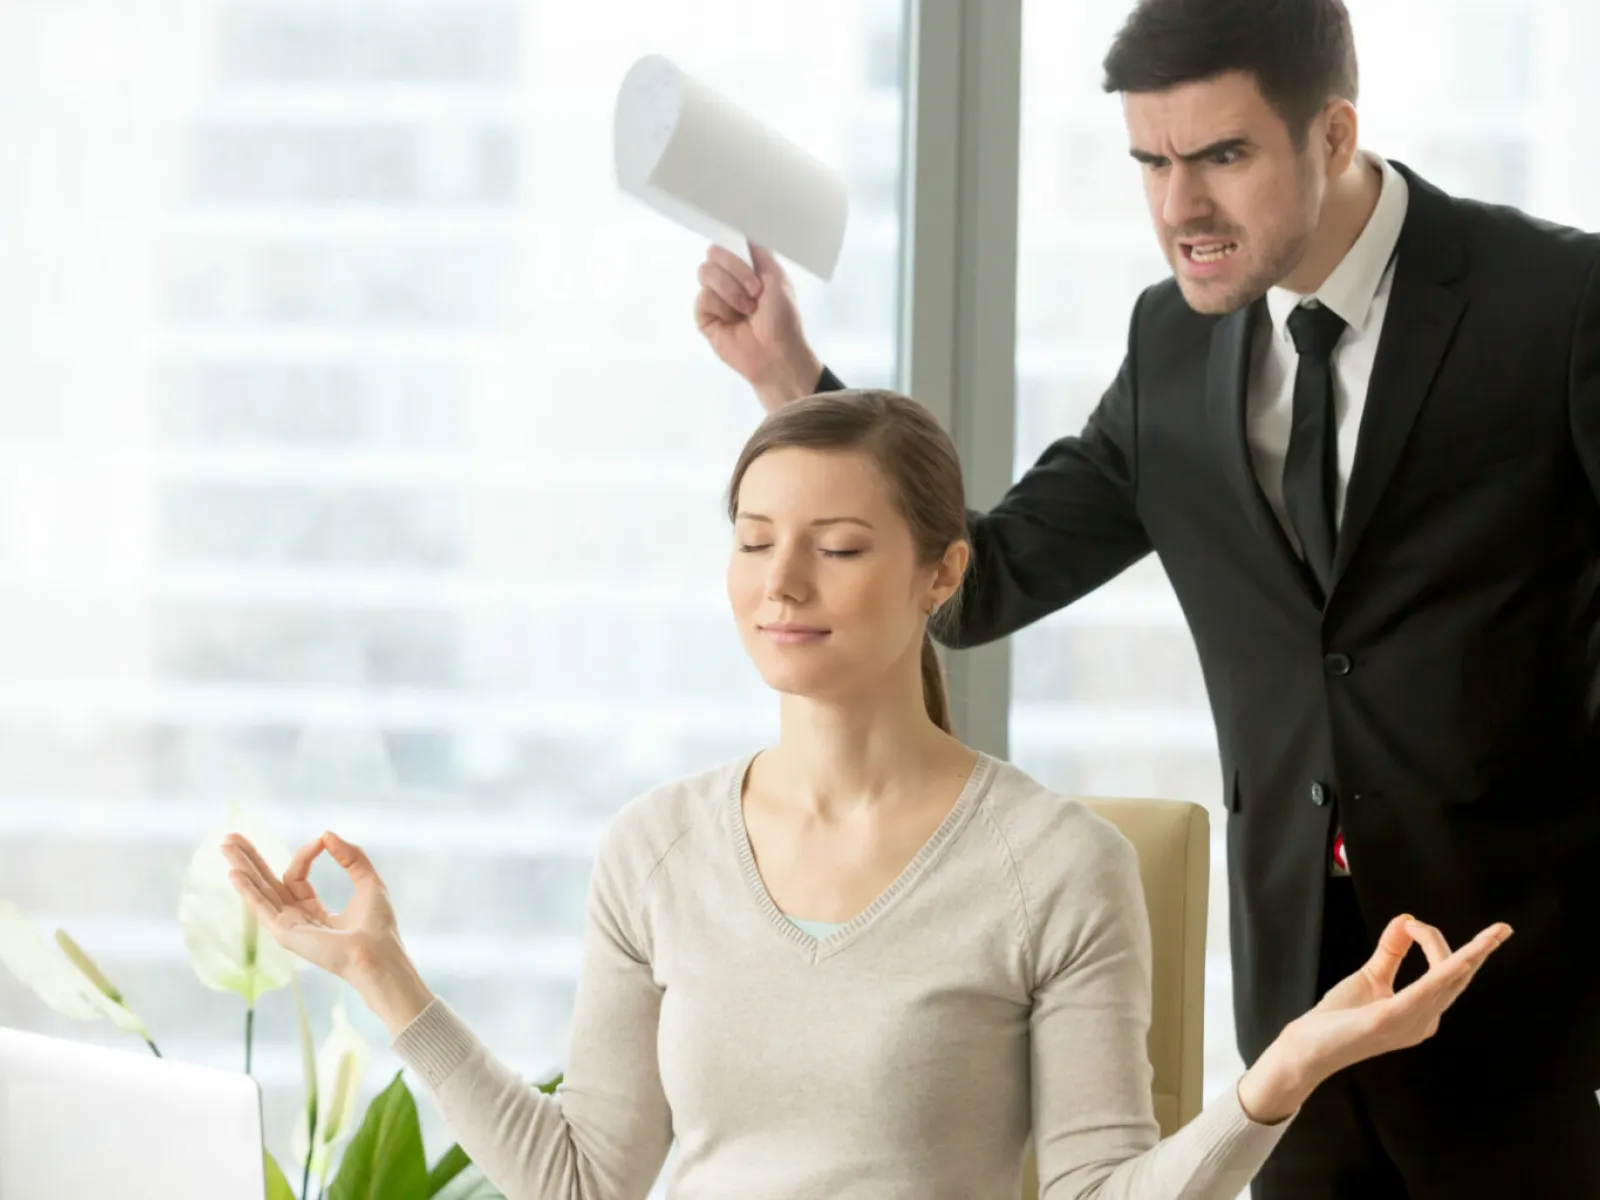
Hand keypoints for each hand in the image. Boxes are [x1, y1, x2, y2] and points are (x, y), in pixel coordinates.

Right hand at [222, 831, 434, 1032]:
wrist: (379, 953)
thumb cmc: (378, 926)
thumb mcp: (368, 881)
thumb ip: (350, 856)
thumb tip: (326, 833)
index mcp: (313, 911)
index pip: (297, 876)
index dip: (306, 854)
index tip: (321, 840)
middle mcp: (296, 919)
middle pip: (267, 884)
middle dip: (250, 860)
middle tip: (231, 836)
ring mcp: (288, 927)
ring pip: (260, 891)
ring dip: (243, 868)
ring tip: (225, 845)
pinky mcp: (285, 933)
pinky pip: (262, 907)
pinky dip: (247, 889)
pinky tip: (234, 873)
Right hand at [695, 242, 821, 411]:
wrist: (776, 352)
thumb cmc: (783, 317)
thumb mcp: (777, 277)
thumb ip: (759, 252)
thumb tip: (742, 233)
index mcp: (746, 268)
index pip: (727, 243)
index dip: (731, 246)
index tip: (743, 254)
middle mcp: (728, 280)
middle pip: (713, 254)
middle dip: (735, 270)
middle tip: (755, 290)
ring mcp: (715, 298)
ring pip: (706, 273)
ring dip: (731, 291)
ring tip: (747, 310)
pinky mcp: (704, 317)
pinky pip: (703, 298)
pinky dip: (721, 307)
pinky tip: (733, 321)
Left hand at [1237, 914, 1511, 1123]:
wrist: (1307, 1048)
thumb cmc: (1337, 1019)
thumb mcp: (1370, 977)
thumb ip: (1390, 951)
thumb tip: (1406, 919)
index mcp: (1422, 1013)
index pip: (1448, 975)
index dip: (1439, 942)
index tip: (1410, 922)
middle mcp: (1424, 1021)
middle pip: (1456, 976)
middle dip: (1480, 951)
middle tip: (1501, 928)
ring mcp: (1410, 1023)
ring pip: (1449, 982)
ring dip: (1473, 956)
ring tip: (1496, 935)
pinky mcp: (1390, 1019)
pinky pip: (1424, 993)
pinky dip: (1444, 973)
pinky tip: (1462, 960)